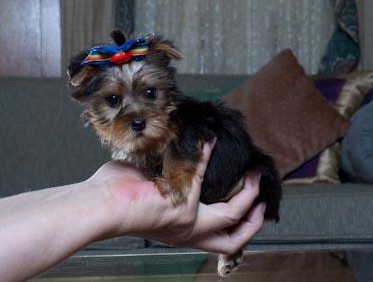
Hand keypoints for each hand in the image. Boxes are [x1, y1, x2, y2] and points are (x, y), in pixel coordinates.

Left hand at [89, 141, 264, 254]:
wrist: (100, 205)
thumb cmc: (118, 201)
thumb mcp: (155, 197)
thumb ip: (174, 183)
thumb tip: (186, 160)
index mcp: (181, 232)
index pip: (220, 238)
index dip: (239, 226)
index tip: (250, 208)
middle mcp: (188, 232)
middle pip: (235, 238)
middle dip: (254, 220)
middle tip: (262, 200)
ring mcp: (187, 220)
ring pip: (232, 216)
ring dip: (248, 195)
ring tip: (254, 178)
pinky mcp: (181, 205)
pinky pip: (202, 175)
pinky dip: (206, 157)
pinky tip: (209, 143)